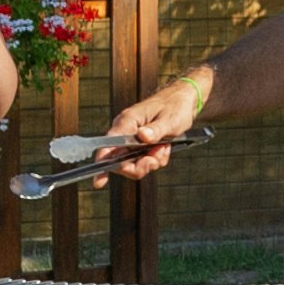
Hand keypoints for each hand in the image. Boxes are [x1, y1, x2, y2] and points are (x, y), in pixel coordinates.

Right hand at [101, 70, 215, 174]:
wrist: (184, 102)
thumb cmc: (175, 106)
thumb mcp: (170, 120)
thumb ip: (156, 130)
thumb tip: (142, 136)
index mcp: (127, 122)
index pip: (108, 145)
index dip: (103, 163)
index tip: (99, 181)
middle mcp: (125, 132)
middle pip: (120, 161)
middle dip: (140, 166)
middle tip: (156, 159)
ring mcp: (132, 139)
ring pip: (133, 163)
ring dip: (150, 162)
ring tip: (163, 148)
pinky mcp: (140, 144)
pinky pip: (143, 161)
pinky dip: (155, 159)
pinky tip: (164, 148)